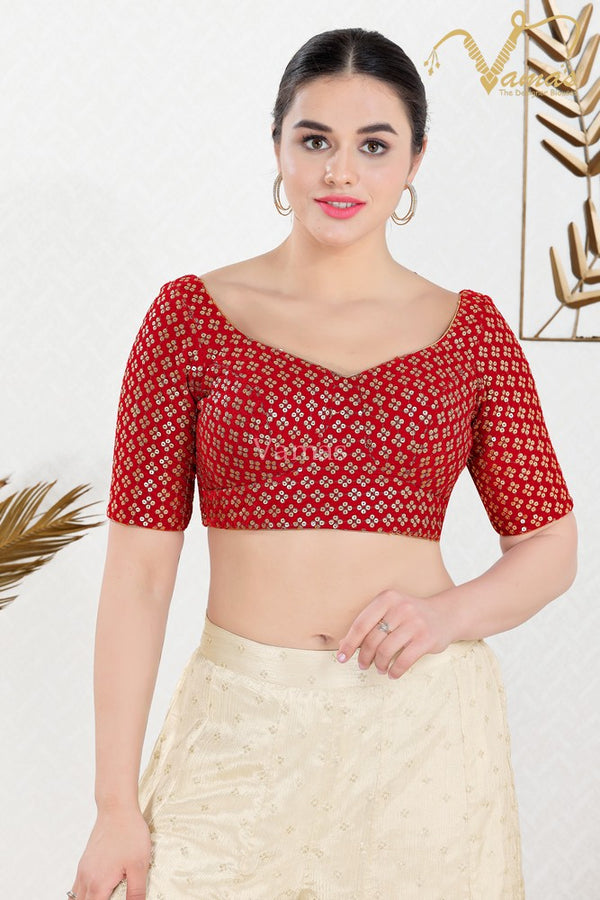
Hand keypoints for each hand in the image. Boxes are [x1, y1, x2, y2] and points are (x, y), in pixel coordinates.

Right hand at [69, 805, 151, 898]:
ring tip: (103, 896)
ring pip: (76, 897)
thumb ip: (136, 892)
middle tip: (110, 898)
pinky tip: (97, 891)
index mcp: (98, 884)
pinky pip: (77, 886)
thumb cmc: (130, 834)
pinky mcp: (85, 861)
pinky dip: (82, 894)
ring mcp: (83, 869)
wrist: (117, 808)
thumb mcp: (139, 865)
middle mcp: (86, 879)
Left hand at [336, 588, 455, 678]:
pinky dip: (395, 671)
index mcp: (387, 598)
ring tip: (380, 668)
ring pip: (386, 651)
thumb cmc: (411, 616)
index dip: (349, 643)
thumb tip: (343, 643)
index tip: (342, 657)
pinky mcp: (426, 638)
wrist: (446, 615)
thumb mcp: (390, 612)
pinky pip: (404, 660)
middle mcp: (400, 608)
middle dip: (364, 657)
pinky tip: (393, 673)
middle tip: (363, 665)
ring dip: (379, 665)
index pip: (361, 624)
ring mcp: (415, 623)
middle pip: (372, 639)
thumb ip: (370, 624)